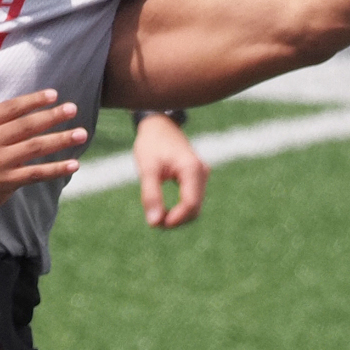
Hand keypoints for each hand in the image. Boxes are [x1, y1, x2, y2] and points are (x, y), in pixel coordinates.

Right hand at [0, 77, 88, 219]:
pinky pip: (35, 174)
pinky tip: (73, 164)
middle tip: (72, 109)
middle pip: (26, 126)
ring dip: (60, 140)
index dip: (33, 100)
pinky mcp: (4, 182)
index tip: (53, 95)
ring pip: (34, 148)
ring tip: (81, 134)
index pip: (10, 108)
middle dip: (52, 117)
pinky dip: (55, 169)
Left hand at [132, 112, 207, 227]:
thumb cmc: (152, 144)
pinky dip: (180, 209)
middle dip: (177, 220)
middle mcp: (202, 172)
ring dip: (179, 216)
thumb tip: (154, 222)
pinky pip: (193, 199)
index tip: (157, 224)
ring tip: (157, 216)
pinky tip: (164, 209)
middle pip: (195, 208)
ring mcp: (202, 175)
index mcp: (192, 168)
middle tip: (154, 222)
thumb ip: (150, 195)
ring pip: (195, 206)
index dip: (176, 219)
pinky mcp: (197, 177)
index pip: (191, 204)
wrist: (158, 125)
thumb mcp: (147, 169)